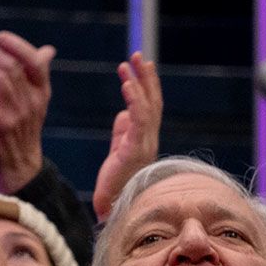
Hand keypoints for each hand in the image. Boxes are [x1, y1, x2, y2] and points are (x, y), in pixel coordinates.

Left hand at [0, 31, 54, 194]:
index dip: (19, 46)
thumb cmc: (22, 130)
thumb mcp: (35, 101)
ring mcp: (17, 116)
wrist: (21, 169)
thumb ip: (37, 75)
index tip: (0, 36)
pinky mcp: (0, 130)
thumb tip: (47, 50)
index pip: (36, 63)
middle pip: (12, 67)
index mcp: (41, 93)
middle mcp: (32, 102)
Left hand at [91, 52, 161, 222]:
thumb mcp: (118, 151)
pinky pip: (139, 120)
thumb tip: (124, 113)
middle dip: (147, 78)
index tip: (140, 65)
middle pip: (153, 102)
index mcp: (145, 139)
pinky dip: (135, 99)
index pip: (150, 107)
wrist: (112, 209)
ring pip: (148, 108)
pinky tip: (127, 84)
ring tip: (129, 63)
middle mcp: (149, 140)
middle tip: (138, 55)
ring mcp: (144, 145)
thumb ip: (122, 133)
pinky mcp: (135, 151)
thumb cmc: (115, 183)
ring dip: (139, 83)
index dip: (147, 85)